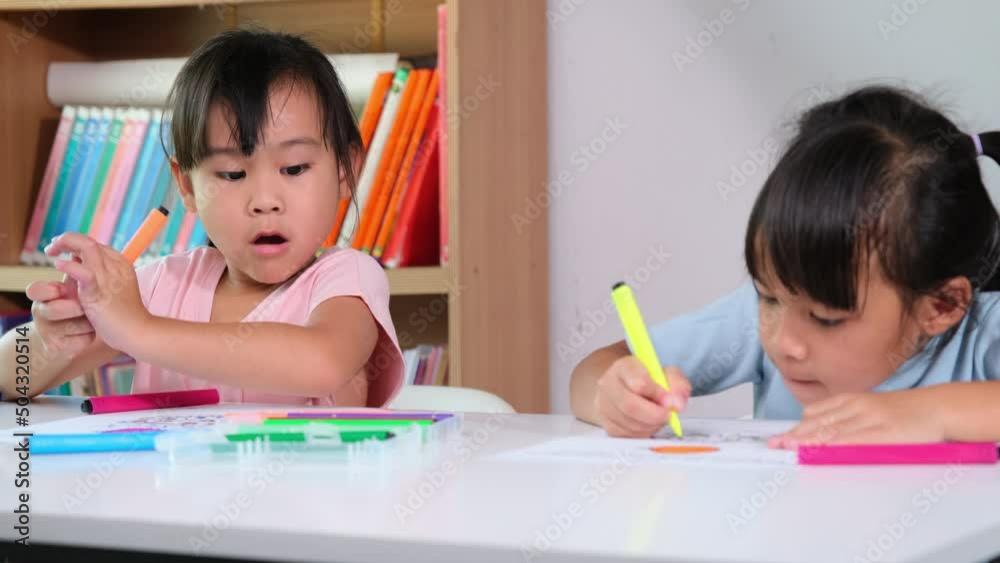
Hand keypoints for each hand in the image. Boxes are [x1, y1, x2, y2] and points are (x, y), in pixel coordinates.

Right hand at [26, 277, 94, 357]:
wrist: (66, 338)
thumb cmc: (74, 305)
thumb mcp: (72, 287)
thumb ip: (76, 271)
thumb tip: (83, 254)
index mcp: (40, 295)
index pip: (35, 290)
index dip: (51, 290)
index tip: (63, 290)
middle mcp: (39, 313)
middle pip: (55, 310)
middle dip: (78, 308)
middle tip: (87, 307)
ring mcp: (48, 332)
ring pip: (74, 325)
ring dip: (90, 321)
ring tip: (93, 318)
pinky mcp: (59, 348)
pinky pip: (82, 340)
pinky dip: (91, 334)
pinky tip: (92, 332)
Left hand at [44, 233, 149, 351]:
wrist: (138, 332)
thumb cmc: (124, 315)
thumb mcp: (113, 288)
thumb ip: (97, 274)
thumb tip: (77, 259)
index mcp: (120, 264)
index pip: (93, 244)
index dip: (74, 242)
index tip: (60, 249)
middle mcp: (115, 265)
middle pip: (88, 241)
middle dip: (66, 239)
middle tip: (51, 248)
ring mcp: (109, 277)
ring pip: (86, 246)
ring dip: (65, 243)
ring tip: (51, 251)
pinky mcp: (99, 291)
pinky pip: (83, 272)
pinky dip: (69, 266)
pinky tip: (57, 264)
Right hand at [594, 356, 690, 437]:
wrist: (625, 389)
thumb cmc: (648, 380)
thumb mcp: (666, 374)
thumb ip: (677, 384)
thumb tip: (677, 404)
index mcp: (623, 367)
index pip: (639, 382)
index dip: (657, 393)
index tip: (668, 398)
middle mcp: (608, 385)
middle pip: (631, 406)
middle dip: (655, 414)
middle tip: (668, 414)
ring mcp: (604, 406)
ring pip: (631, 424)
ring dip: (651, 424)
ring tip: (658, 416)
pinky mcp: (608, 426)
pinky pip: (629, 435)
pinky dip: (644, 432)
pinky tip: (648, 423)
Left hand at [768, 389, 945, 448]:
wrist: (937, 407)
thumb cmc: (903, 411)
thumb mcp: (869, 407)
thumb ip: (844, 416)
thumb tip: (815, 429)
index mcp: (852, 400)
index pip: (817, 415)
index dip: (796, 428)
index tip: (778, 439)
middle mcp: (858, 407)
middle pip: (820, 423)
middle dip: (796, 436)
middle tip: (775, 446)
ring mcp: (872, 419)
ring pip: (834, 432)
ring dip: (810, 442)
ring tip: (790, 450)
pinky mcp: (887, 432)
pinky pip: (857, 440)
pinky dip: (837, 446)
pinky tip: (823, 452)